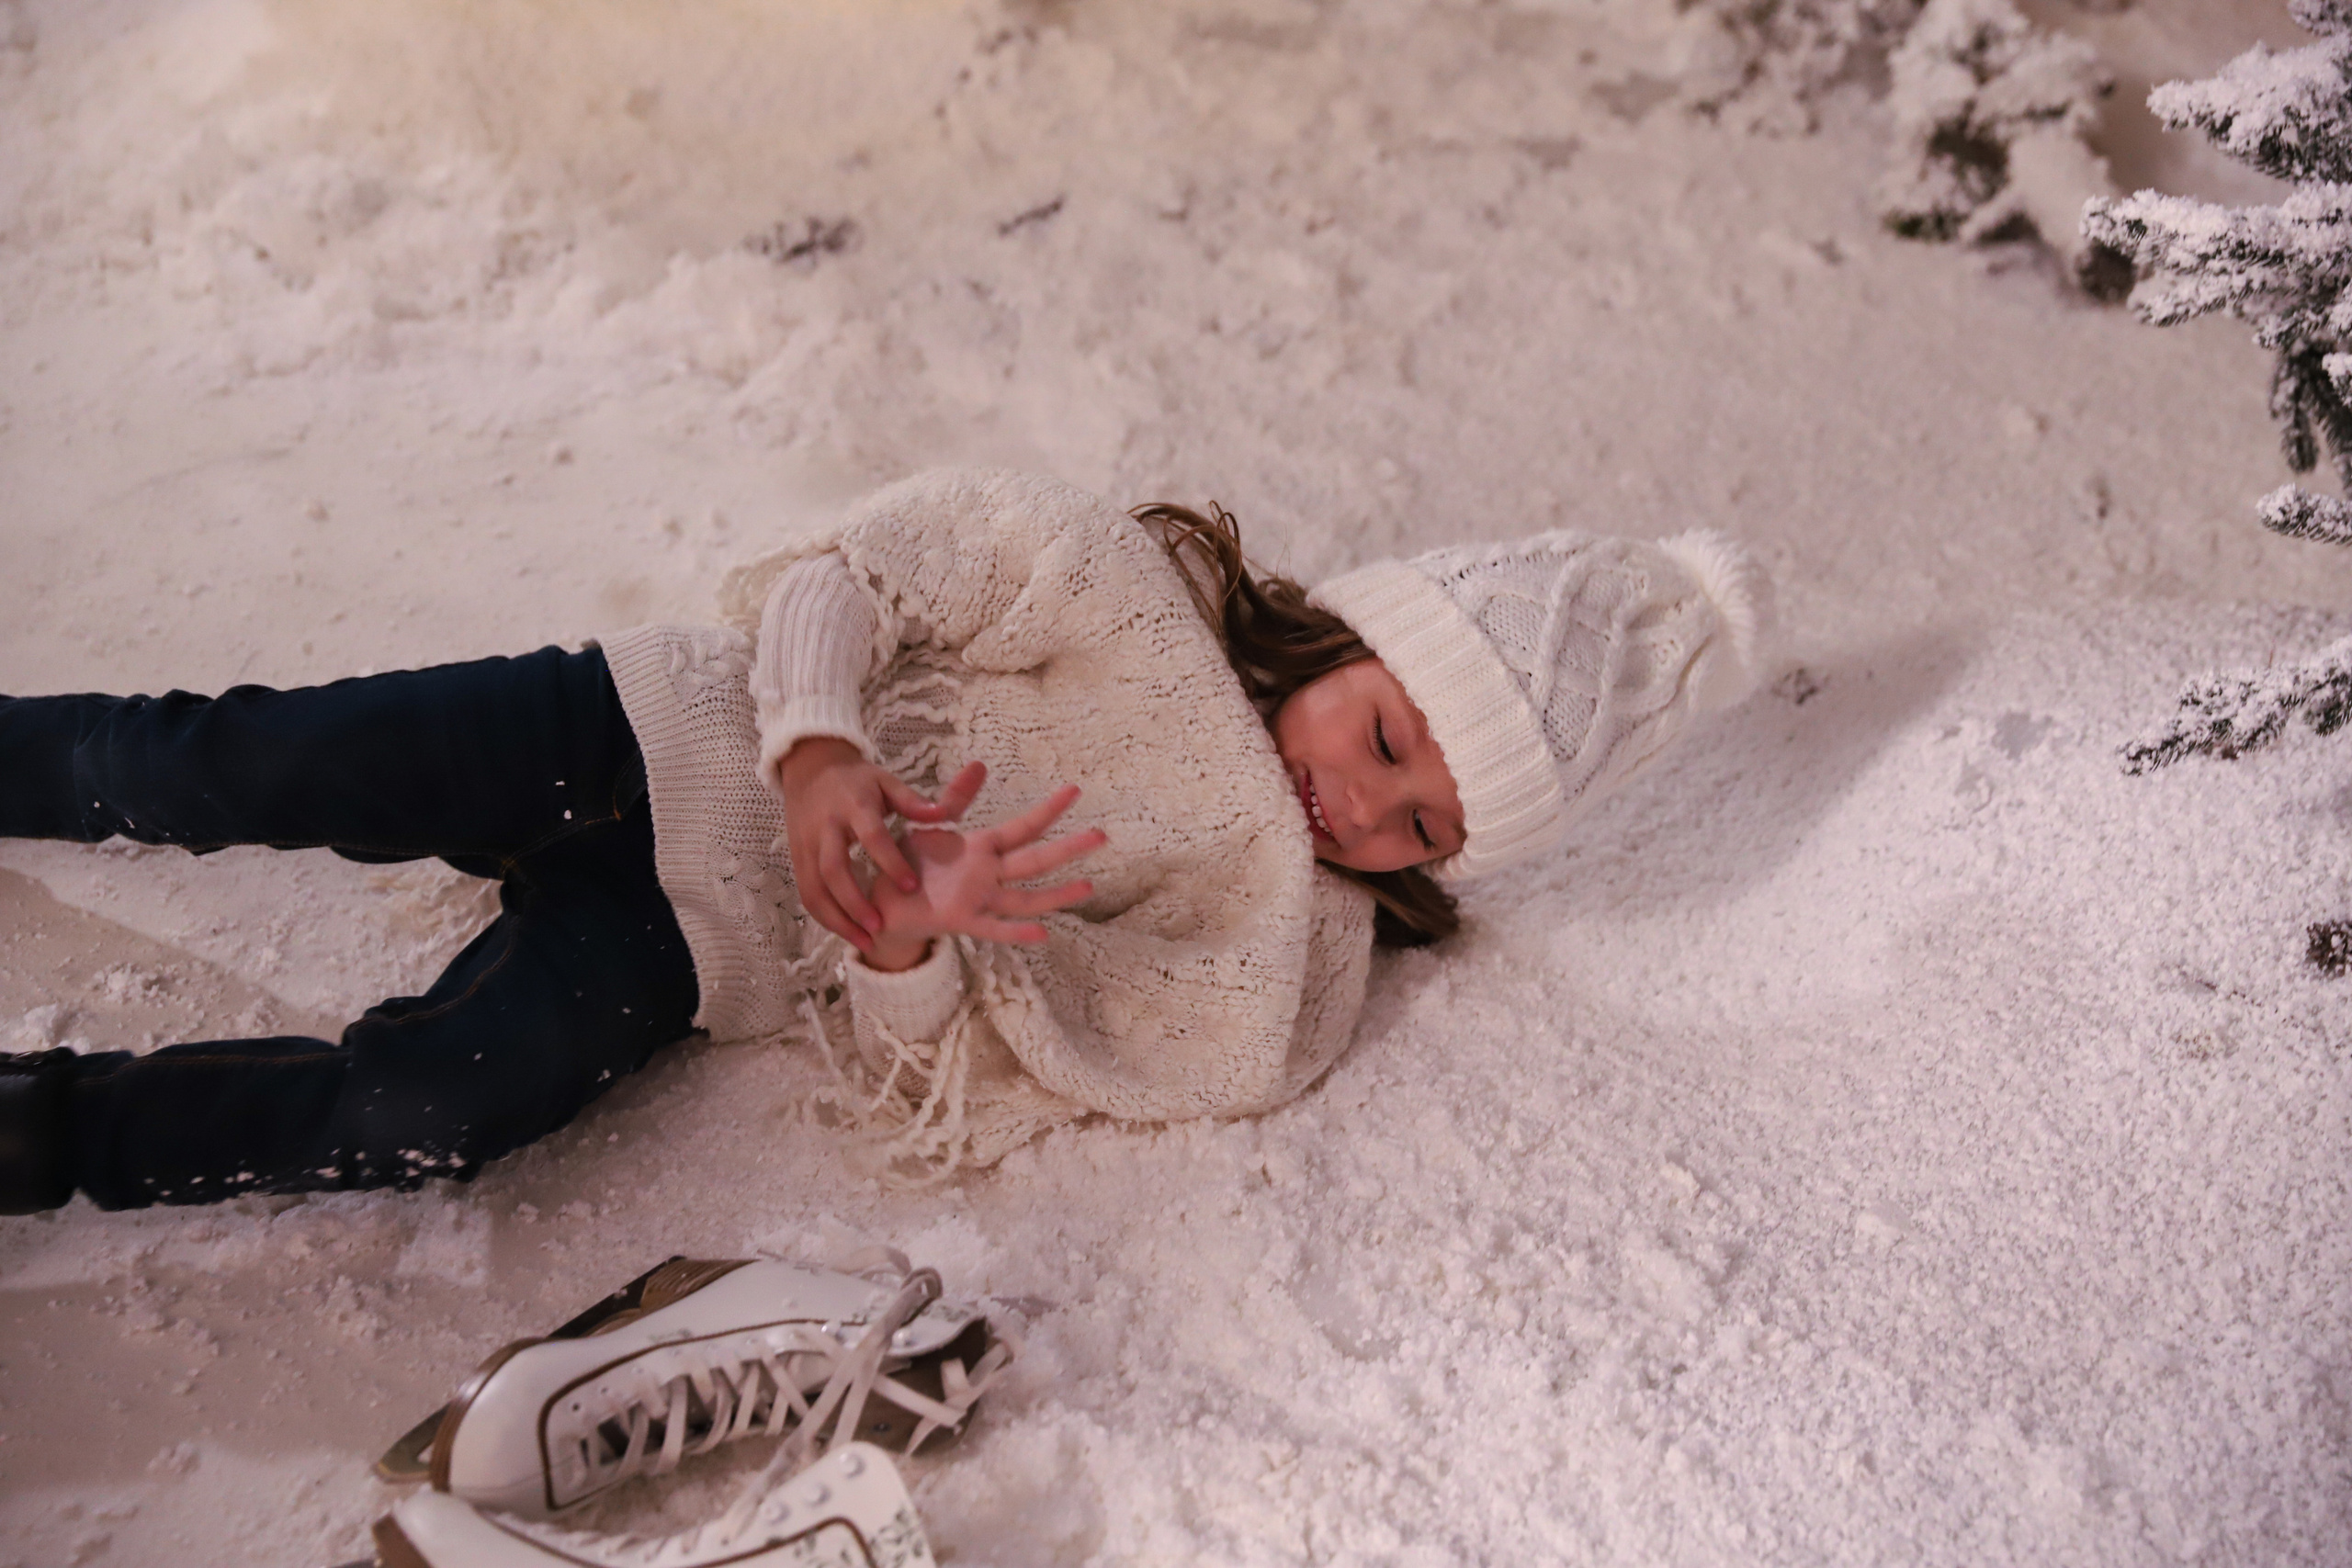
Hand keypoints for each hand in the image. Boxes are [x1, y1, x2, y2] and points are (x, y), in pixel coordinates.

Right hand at [772, 738, 986, 955]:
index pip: (872, 836)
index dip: (891, 862)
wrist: (810, 768)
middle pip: (833, 870)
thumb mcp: (885, 781)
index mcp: (854, 805)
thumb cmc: (857, 780)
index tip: (912, 887)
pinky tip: (848, 932)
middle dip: (855, 902)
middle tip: (880, 927)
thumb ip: (912, 801)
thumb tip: (942, 813)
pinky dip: (824, 917)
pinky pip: (806, 893)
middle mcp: (826, 827)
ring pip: (814, 888)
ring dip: (837, 919)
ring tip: (866, 942)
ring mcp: (806, 845)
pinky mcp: (797, 858)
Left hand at [863, 783, 1106, 971]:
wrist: (883, 900)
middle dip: (1068, 848)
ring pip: (1025, 898)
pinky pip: (993, 928)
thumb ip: (956, 799)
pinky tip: (1043, 933)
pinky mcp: (961, 919)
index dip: (1048, 809)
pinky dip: (1016, 932)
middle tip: (1102, 836)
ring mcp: (979, 898)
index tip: (1075, 790)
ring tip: (1088, 887)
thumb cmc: (911, 862)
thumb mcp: (932, 823)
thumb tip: (980, 764)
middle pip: (1035, 859)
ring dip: (1056, 894)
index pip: (1023, 827)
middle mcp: (988, 874)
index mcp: (982, 848)